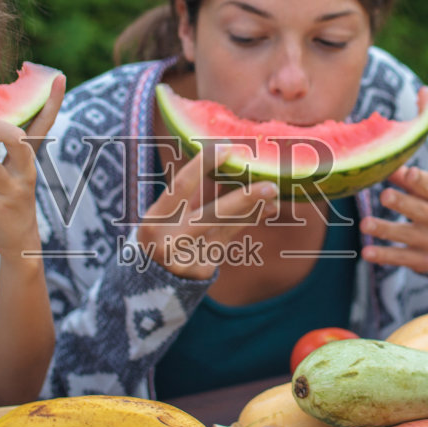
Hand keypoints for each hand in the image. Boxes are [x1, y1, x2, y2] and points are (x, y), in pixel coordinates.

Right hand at [137, 144, 276, 279]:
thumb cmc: (163, 232)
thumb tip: (228, 164)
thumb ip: (196, 193)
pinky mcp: (202, 270)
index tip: (226, 148)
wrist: (154, 278)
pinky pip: (228, 240)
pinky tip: (264, 210)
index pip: (181, 187)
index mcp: (156, 219)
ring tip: (273, 195)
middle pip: (212, 215)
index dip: (202, 166)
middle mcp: (170, 241)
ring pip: (226, 228)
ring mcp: (187, 259)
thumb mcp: (169, 212)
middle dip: (243, 199)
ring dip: (252, 210)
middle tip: (268, 185)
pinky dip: (245, 222)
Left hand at [360, 166, 427, 273]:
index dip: (421, 181)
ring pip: (407, 235)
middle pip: (420, 211)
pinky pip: (402, 258)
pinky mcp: (425, 261)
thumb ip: (409, 179)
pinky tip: (367, 253)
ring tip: (365, 224)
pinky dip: (384, 256)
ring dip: (385, 229)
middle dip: (402, 203)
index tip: (409, 174)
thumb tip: (388, 164)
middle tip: (384, 196)